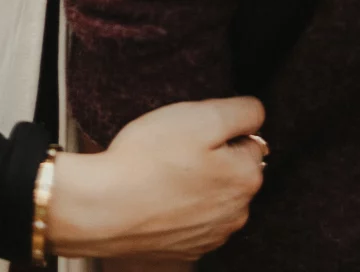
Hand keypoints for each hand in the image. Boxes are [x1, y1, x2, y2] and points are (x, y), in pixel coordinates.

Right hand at [46, 96, 265, 259]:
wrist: (102, 208)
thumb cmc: (149, 159)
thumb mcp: (202, 115)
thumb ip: (243, 111)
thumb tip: (257, 115)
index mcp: (246, 178)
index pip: (249, 139)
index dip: (221, 128)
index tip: (195, 130)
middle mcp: (236, 213)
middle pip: (233, 169)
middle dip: (213, 156)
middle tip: (176, 147)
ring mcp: (211, 235)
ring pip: (213, 195)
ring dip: (197, 183)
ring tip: (163, 171)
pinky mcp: (186, 248)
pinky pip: (192, 218)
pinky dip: (179, 206)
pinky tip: (157, 194)